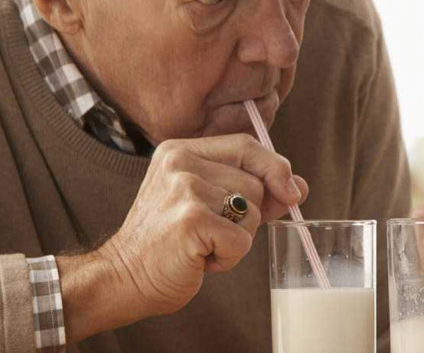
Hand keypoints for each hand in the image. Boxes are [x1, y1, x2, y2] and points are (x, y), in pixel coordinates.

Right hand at [60, 134, 308, 341]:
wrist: (124, 277)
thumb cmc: (171, 242)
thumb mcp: (210, 204)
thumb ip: (253, 190)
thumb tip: (299, 187)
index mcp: (181, 150)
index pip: (247, 145)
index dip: (275, 168)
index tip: (292, 192)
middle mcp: (180, 162)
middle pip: (255, 183)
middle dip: (247, 216)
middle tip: (211, 231)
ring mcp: (184, 189)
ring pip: (251, 213)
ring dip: (237, 239)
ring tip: (202, 244)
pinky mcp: (190, 220)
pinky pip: (242, 240)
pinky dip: (229, 257)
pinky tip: (199, 258)